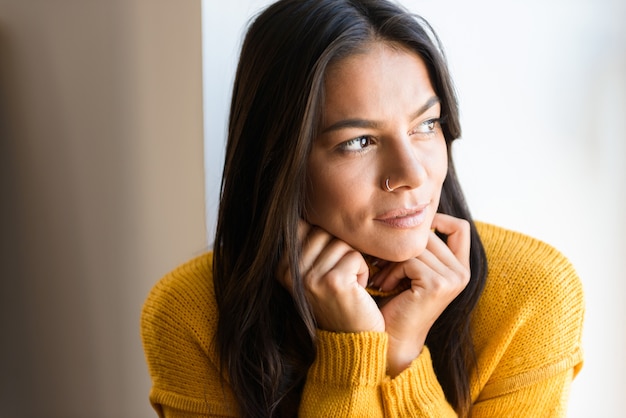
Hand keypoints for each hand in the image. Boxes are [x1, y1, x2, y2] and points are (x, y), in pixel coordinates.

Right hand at [277, 220, 384, 332]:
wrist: (352, 340)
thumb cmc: (338, 301)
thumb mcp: (314, 272)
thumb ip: (308, 243)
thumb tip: (308, 206)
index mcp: (281, 267)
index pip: (305, 227)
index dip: (325, 241)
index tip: (328, 265)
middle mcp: (290, 272)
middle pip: (324, 232)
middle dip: (340, 250)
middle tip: (341, 277)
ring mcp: (309, 278)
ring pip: (341, 243)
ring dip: (353, 262)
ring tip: (348, 285)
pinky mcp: (332, 282)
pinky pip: (355, 256)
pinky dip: (363, 271)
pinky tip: (357, 290)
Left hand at [371, 213, 470, 375]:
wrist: (390, 339)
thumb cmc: (394, 301)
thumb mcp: (410, 269)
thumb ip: (420, 246)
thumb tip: (406, 210)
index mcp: (461, 268)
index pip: (459, 226)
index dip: (435, 221)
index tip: (405, 235)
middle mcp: (463, 273)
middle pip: (429, 234)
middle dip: (400, 245)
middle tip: (378, 263)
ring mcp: (454, 279)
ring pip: (416, 245)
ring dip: (391, 260)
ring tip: (380, 276)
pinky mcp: (438, 284)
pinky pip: (409, 259)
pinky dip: (391, 270)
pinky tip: (383, 286)